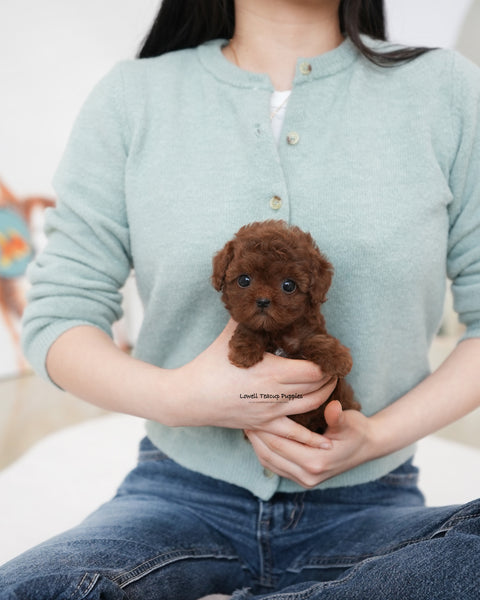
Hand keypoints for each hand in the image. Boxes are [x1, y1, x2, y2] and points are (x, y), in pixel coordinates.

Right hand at [167, 319, 336, 446]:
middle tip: (334, 366)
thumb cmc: (210, 364)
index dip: (326, 361)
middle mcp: (275, 394)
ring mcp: (271, 413)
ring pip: (310, 407)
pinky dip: (312, 440)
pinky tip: (327, 445)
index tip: (329, 352)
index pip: (313, 369)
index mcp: (271, 371)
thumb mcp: (230, 336)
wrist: (190, 397)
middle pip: (317, 387)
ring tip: (330, 385)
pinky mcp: (264, 426)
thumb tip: (260, 296)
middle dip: (329, 377)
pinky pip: (293, 435)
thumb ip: (248, 318)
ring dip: (326, 397)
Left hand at [245, 401, 378, 487]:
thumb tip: (333, 407)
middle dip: (255, 435)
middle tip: (243, 415)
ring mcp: (305, 480)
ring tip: (248, 423)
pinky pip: (275, 466)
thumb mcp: (349, 421)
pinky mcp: (302, 479)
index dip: (263, 428)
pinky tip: (259, 435)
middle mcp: (309, 476)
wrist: (368, 447)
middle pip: (270, 454)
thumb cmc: (357, 429)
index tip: (252, 410)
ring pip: (269, 462)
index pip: (280, 444)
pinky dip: (264, 451)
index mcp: (317, 462)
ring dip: (256, 443)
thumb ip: (337, 417)